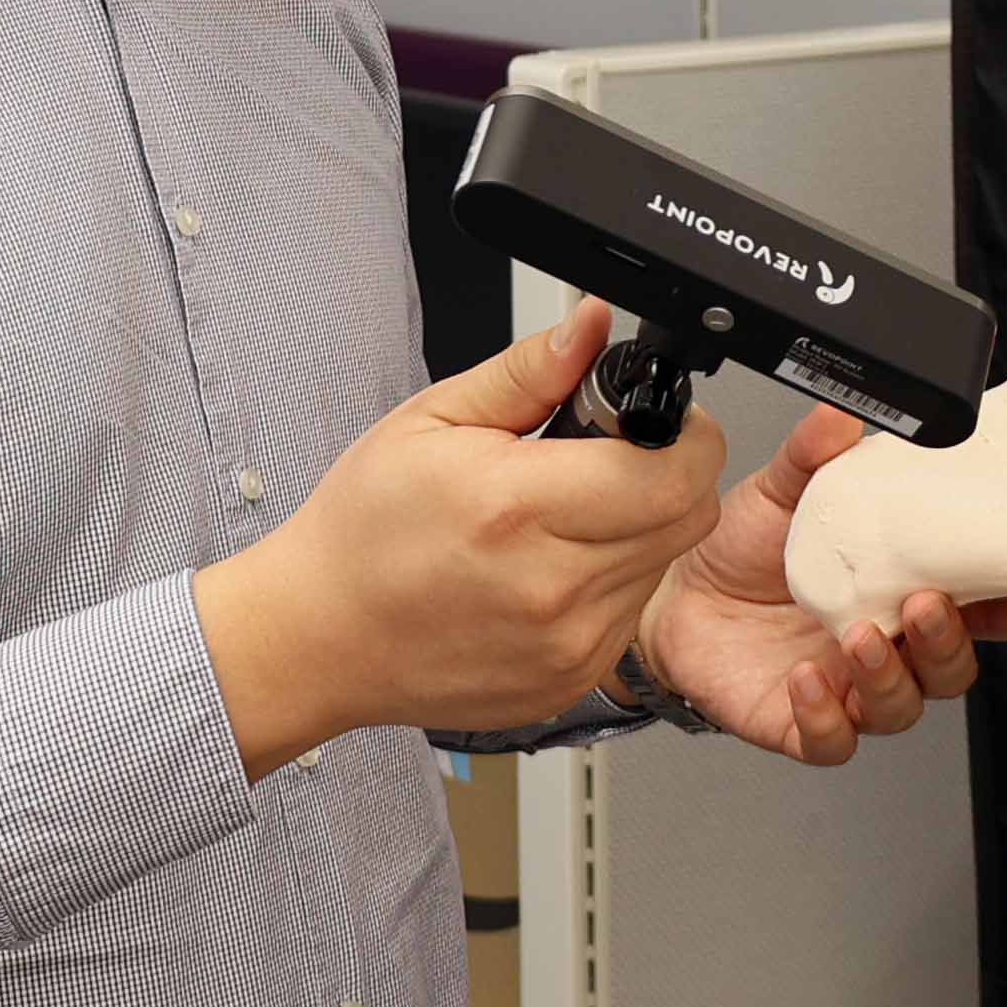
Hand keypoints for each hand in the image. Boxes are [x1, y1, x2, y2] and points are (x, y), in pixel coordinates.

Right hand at [191, 300, 730, 774]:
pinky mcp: (568, 681)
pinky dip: (612, 582)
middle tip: (613, 459)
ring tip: (569, 514)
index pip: (671, 473)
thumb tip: (590, 325)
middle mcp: (551, 589)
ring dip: (640, 529)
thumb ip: (528, 371)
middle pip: (686, 518)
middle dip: (669, 473)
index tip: (652, 421)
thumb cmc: (363, 531)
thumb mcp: (432, 419)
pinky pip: (630, 615)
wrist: (320, 635)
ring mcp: (566, 646)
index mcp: (517, 510)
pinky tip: (553, 566)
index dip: (683, 435)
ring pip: (664, 565)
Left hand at [639, 385, 1006, 768]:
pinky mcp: (801, 723)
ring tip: (858, 638)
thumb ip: (817, 453)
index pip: (986, 604)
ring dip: (891, 676)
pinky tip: (806, 680)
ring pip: (902, 706)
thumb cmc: (741, 549)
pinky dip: (827, 716)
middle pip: (954, 666)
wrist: (669, 594)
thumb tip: (843, 414)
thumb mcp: (784, 490)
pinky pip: (833, 741)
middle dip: (951, 640)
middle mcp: (886, 643)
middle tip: (925, 605)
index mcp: (903, 587)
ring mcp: (848, 687)